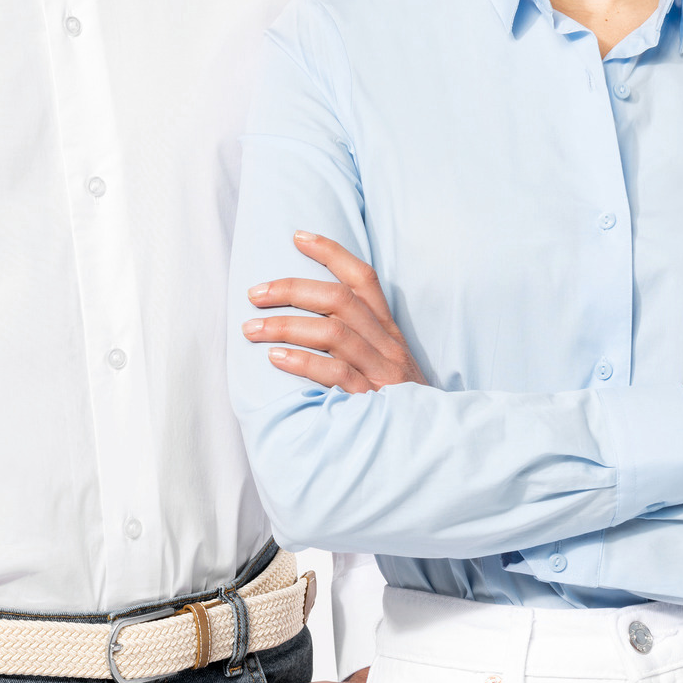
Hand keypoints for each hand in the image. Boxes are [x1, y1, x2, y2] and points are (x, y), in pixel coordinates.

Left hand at [243, 232, 424, 392]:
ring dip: (286, 325)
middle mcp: (386, 345)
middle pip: (340, 299)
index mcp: (388, 331)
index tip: (297, 237)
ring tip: (251, 328)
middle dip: (292, 289)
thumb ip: (357, 341)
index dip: (332, 253)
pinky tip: (275, 358)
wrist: (431, 445)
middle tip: (255, 294)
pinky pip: (335, 373)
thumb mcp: (385, 364)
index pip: (364, 279)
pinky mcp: (372, 400)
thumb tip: (306, 318)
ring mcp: (381, 371)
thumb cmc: (396, 403)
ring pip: (334, 332)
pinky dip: (302, 362)